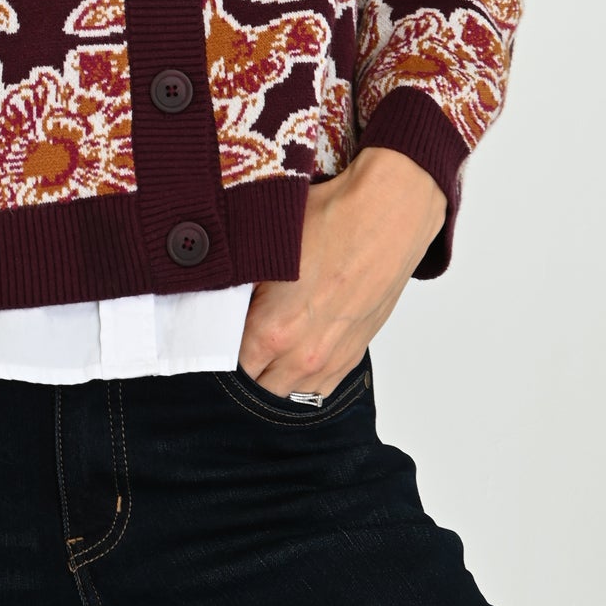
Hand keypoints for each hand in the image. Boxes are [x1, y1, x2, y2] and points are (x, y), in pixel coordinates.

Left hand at [238, 146, 447, 399]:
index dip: (220, 347)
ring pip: (288, 391)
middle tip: (239, 335)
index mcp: (272, 331)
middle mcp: (302, 355)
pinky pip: (320, 388)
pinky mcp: (354, 352)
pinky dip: (303, 378)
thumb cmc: (330, 221)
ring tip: (266, 345)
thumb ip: (237, 283)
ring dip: (274, 374)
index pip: (229, 363)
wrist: (387, 214)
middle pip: (257, 385)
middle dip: (245, 364)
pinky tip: (295, 353)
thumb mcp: (267, 246)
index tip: (218, 332)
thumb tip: (218, 294)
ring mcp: (331, 358)